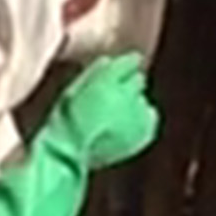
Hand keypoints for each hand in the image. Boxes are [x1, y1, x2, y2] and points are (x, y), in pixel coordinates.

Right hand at [42, 53, 158, 171]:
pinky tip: (126, 126)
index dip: (127, 64)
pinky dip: (141, 119)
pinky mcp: (145, 132)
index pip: (130, 62)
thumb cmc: (65, 120)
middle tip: (113, 97)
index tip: (125, 66)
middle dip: (129, 85)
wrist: (68, 154)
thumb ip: (93, 73)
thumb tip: (108, 61)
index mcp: (108, 81)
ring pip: (142, 100)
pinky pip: (150, 117)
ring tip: (115, 117)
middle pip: (139, 80)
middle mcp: (127, 95)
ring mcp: (138, 115)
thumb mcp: (73, 89)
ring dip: (133, 104)